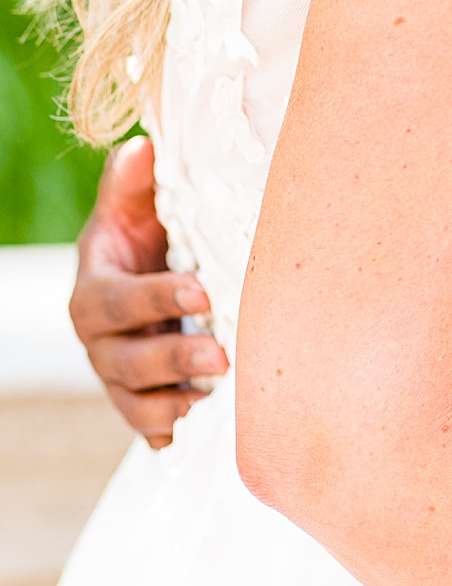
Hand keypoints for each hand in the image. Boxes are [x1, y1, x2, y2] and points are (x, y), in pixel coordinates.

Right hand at [69, 136, 227, 445]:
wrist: (142, 279)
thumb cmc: (143, 237)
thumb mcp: (133, 207)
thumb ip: (133, 183)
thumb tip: (142, 147)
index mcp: (94, 292)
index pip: (120, 301)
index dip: (159, 299)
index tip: (203, 292)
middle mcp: (100, 342)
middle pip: (126, 361)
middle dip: (173, 360)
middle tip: (223, 357)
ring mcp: (118, 378)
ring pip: (136, 402)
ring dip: (173, 405)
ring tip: (212, 400)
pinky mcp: (140, 402)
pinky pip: (148, 427)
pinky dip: (168, 436)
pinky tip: (196, 437)